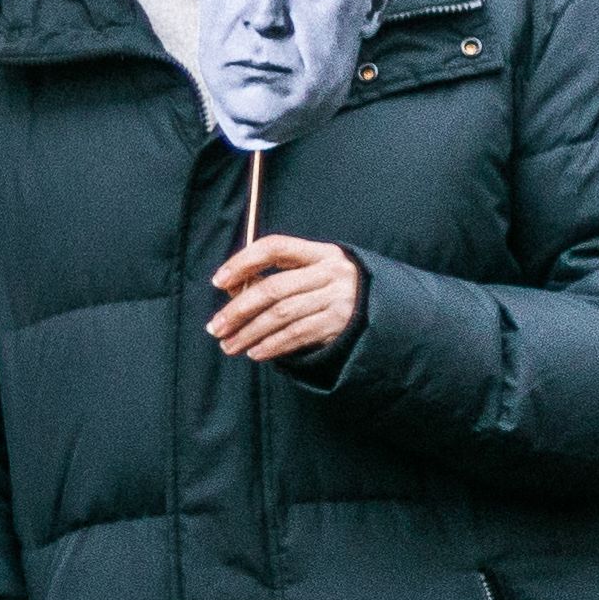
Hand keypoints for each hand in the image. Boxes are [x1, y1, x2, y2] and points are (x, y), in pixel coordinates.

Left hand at [207, 233, 363, 364]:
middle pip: (274, 289)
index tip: (218, 281)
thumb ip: (276, 276)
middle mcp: (330, 272)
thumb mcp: (311, 272)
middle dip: (238, 310)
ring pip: (282, 316)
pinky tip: (255, 352)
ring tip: (229, 346)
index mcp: (320, 252)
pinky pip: (297, 335)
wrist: (383, 308)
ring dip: (250, 333)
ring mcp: (337, 298)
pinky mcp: (339, 324)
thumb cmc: (332, 288)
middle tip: (215, 327)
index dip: (243, 261)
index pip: (275, 247)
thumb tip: (231, 290)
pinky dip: (272, 345)